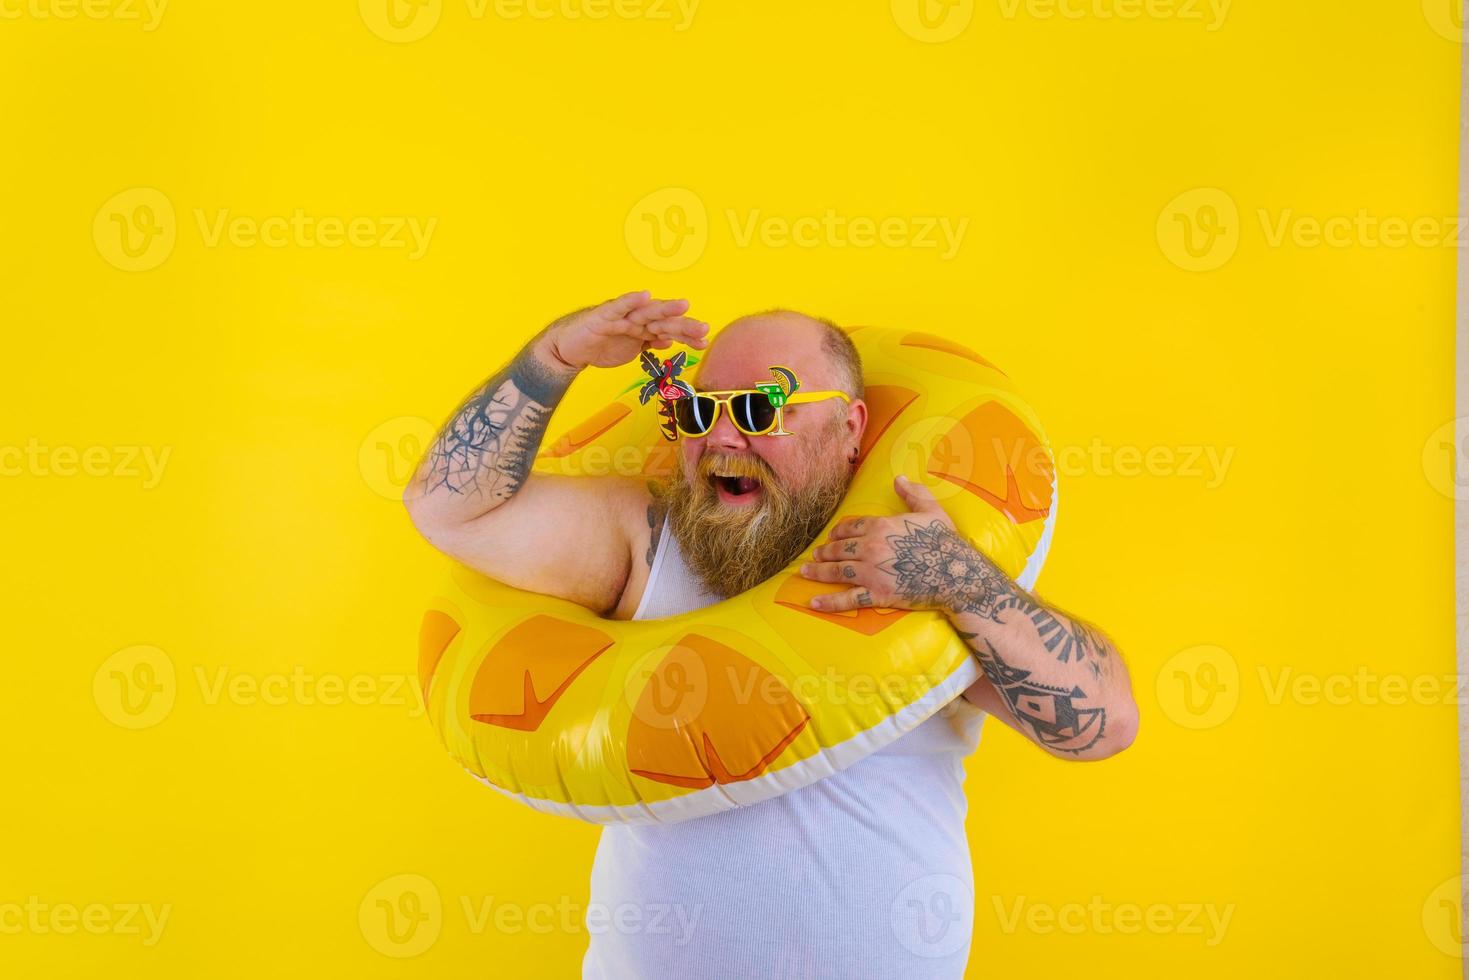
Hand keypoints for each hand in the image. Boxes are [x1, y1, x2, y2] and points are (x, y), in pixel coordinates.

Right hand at [542, 291, 708, 370]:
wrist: (571, 349)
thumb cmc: (602, 344)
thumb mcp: (632, 349)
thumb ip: (651, 343)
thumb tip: (670, 341)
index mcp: (644, 326)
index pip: (670, 330)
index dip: (687, 334)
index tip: (705, 341)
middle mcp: (636, 318)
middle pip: (664, 321)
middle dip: (684, 325)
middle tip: (704, 328)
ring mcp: (621, 316)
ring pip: (646, 312)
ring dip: (665, 309)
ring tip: (683, 305)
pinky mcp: (604, 316)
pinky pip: (618, 307)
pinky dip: (630, 300)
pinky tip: (644, 296)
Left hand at [800, 475, 994, 614]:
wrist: (956, 574)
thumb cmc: (945, 541)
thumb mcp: (931, 510)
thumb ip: (913, 493)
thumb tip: (899, 478)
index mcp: (881, 526)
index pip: (850, 527)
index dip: (839, 532)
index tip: (832, 536)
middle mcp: (871, 548)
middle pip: (839, 549)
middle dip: (824, 552)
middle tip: (815, 555)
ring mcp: (872, 572)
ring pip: (837, 571)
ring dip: (819, 572)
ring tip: (806, 572)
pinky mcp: (877, 594)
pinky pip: (848, 599)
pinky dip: (829, 602)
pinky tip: (814, 602)